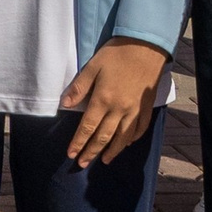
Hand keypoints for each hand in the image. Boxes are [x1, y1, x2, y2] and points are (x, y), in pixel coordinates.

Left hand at [58, 38, 167, 165]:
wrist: (145, 47)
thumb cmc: (116, 54)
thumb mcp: (93, 66)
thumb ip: (79, 87)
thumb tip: (65, 104)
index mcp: (103, 100)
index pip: (87, 127)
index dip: (78, 142)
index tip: (71, 154)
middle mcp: (119, 109)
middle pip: (103, 137)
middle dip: (91, 152)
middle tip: (82, 164)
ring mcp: (134, 110)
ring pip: (122, 137)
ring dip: (112, 151)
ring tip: (104, 160)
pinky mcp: (146, 107)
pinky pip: (139, 129)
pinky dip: (132, 139)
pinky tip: (126, 143)